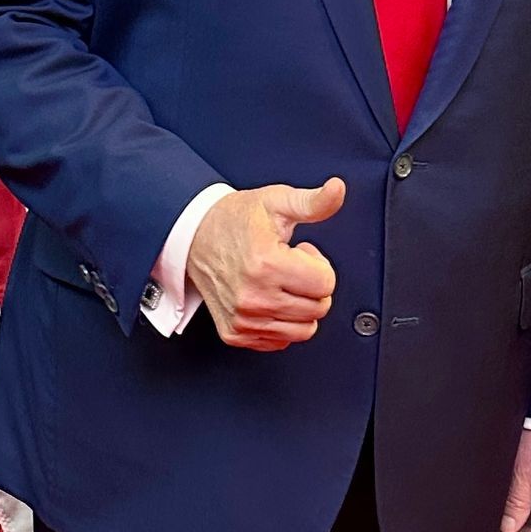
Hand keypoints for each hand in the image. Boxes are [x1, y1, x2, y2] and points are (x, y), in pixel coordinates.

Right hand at [186, 179, 345, 350]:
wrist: (192, 235)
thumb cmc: (234, 219)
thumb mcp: (277, 202)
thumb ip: (314, 202)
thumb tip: (337, 189)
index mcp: (267, 264)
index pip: (326, 283)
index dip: (319, 264)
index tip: (300, 253)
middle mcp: (254, 296)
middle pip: (319, 308)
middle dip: (312, 285)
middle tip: (289, 266)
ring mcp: (243, 319)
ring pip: (304, 330)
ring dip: (300, 307)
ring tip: (279, 282)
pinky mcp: (235, 333)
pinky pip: (280, 341)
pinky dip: (282, 323)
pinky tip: (269, 299)